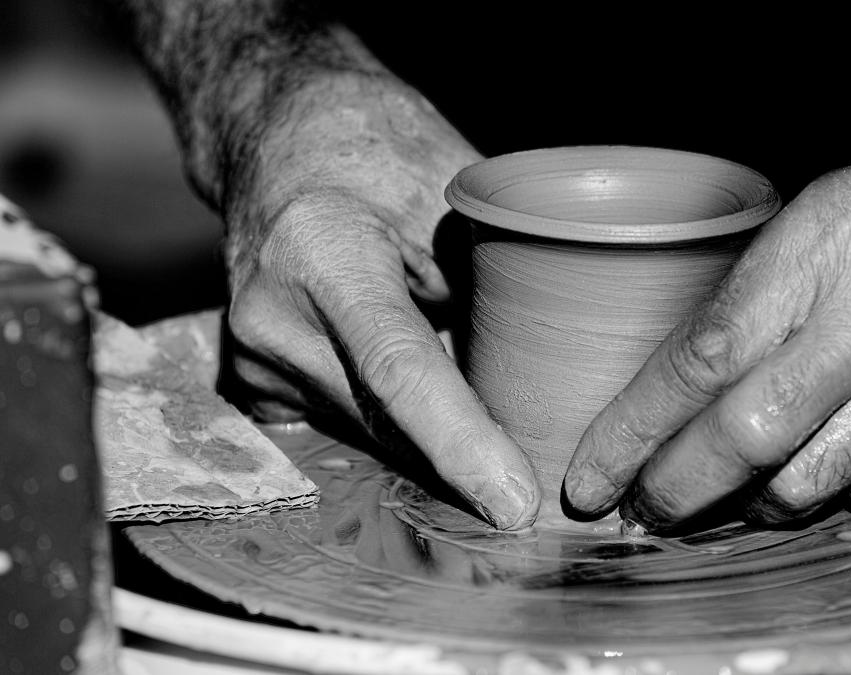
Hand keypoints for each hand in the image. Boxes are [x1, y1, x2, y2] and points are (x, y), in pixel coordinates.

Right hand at [223, 72, 538, 528]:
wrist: (276, 140)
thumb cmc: (378, 150)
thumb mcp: (453, 189)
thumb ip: (494, 275)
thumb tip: (555, 377)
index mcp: (321, 248)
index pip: (399, 367)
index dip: (461, 442)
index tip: (514, 503)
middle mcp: (271, 314)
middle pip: (386, 422)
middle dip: (465, 462)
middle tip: (537, 484)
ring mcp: (252, 356)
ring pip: (368, 435)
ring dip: (431, 444)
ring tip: (483, 422)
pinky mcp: (251, 383)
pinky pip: (344, 426)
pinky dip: (396, 427)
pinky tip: (428, 404)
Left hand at [564, 159, 850, 530]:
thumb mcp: (830, 216)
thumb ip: (757, 296)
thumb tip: (677, 393)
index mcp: (826, 246)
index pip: (702, 356)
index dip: (633, 429)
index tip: (592, 477)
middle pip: (744, 438)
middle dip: (675, 490)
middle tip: (644, 509)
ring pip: (806, 487)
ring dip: (751, 503)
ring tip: (730, 495)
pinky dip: (843, 493)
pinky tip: (836, 466)